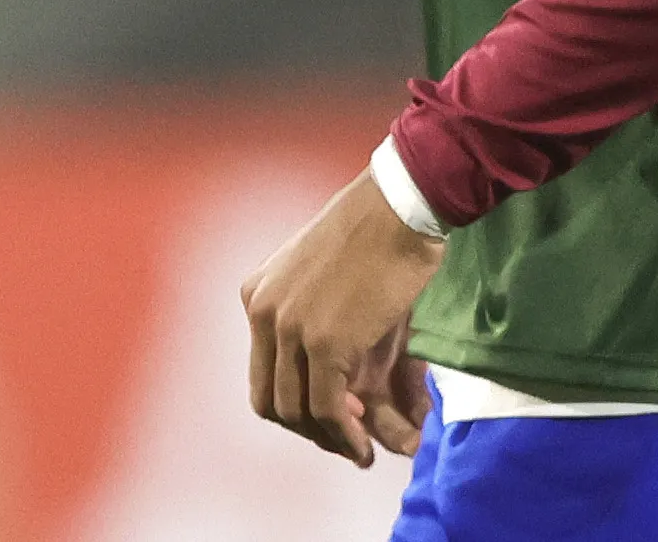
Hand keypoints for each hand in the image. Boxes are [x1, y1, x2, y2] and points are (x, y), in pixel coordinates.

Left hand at [241, 169, 444, 466]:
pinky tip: (363, 446)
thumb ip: (324, 335)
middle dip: (307, 430)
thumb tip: (345, 391)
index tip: (330, 418)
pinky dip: (344, 435)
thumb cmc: (377, 237)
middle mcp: (262, 312)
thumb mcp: (333, 287)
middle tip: (344, 441)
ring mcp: (289, 328)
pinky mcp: (323, 344)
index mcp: (257, 294)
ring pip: (294, 412)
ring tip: (358, 450)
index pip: (263, 372)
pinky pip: (325, 409)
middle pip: (270, 399)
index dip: (295, 406)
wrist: (401, 207)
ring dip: (328, 440)